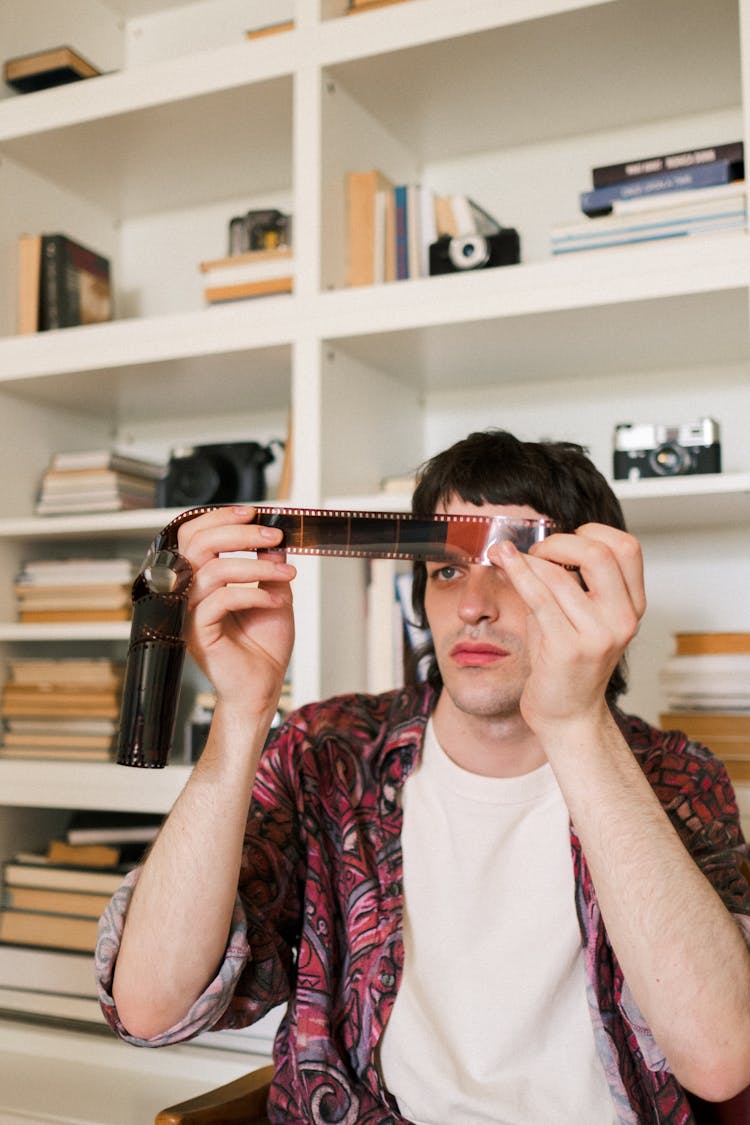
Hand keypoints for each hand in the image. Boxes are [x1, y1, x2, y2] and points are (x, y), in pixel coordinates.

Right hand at [176, 506, 295, 714]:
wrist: (265, 684)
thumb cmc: (264, 644)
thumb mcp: (274, 592)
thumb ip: (268, 563)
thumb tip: (272, 535)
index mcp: (201, 578)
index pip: (195, 535)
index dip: (220, 518)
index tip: (255, 513)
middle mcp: (189, 592)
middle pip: (197, 545)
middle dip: (239, 534)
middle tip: (273, 536)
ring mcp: (190, 612)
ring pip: (212, 572)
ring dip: (256, 567)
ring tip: (286, 575)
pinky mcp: (197, 633)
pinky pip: (219, 601)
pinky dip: (252, 595)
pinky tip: (273, 602)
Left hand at [488, 523, 645, 731]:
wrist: (567, 715)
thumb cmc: (566, 662)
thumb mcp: (577, 614)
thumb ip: (568, 579)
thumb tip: (536, 542)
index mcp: (633, 606)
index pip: (627, 548)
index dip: (594, 533)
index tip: (565, 541)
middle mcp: (623, 619)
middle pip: (600, 553)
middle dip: (561, 542)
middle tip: (537, 551)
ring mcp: (598, 636)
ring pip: (560, 575)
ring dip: (529, 559)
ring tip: (509, 558)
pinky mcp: (568, 649)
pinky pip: (538, 597)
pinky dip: (517, 572)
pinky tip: (502, 561)